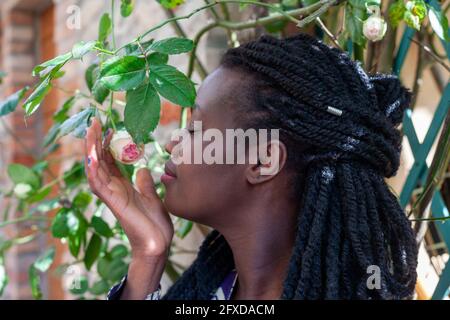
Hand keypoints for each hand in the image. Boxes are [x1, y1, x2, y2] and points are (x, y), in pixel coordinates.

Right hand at [84, 118, 173, 258]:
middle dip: (96, 141)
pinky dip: (93, 168)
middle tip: (95, 121)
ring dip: (92, 149)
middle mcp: (113, 189)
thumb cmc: (154, 224)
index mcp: (122, 187)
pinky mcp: (112, 202)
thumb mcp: (152, 197)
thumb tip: (142, 169)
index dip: (107, 144)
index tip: (107, 127)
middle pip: (99, 160)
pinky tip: (92, 154)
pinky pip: (98, 183)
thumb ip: (145, 184)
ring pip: (95, 168)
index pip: (109, 161)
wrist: (157, 244)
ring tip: (92, 129)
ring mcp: (111, 195)